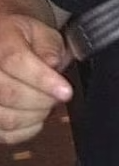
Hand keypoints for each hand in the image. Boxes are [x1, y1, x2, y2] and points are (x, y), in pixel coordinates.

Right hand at [0, 14, 72, 143]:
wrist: (2, 44)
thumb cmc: (22, 39)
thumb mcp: (40, 32)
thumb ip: (49, 46)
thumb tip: (52, 63)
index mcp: (0, 43)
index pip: (15, 62)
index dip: (43, 80)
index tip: (65, 91)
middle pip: (11, 94)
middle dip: (44, 99)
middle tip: (59, 95)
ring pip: (6, 118)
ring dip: (36, 115)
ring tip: (47, 103)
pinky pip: (4, 134)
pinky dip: (26, 130)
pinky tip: (35, 116)